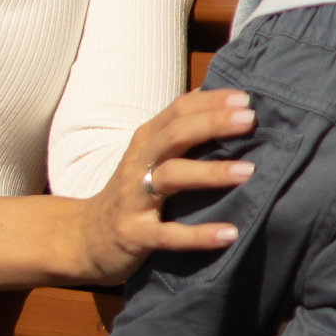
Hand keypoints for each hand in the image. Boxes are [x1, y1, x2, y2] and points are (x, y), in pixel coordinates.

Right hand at [67, 87, 255, 285]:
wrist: (85, 238)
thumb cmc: (131, 193)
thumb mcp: (148, 158)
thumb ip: (179, 135)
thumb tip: (226, 109)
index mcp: (145, 141)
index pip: (178, 110)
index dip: (210, 101)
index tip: (245, 98)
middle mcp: (138, 163)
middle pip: (176, 134)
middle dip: (214, 123)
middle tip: (250, 119)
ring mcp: (134, 198)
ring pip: (172, 176)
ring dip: (211, 172)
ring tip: (248, 171)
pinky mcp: (134, 234)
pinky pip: (168, 234)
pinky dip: (199, 234)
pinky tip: (229, 233)